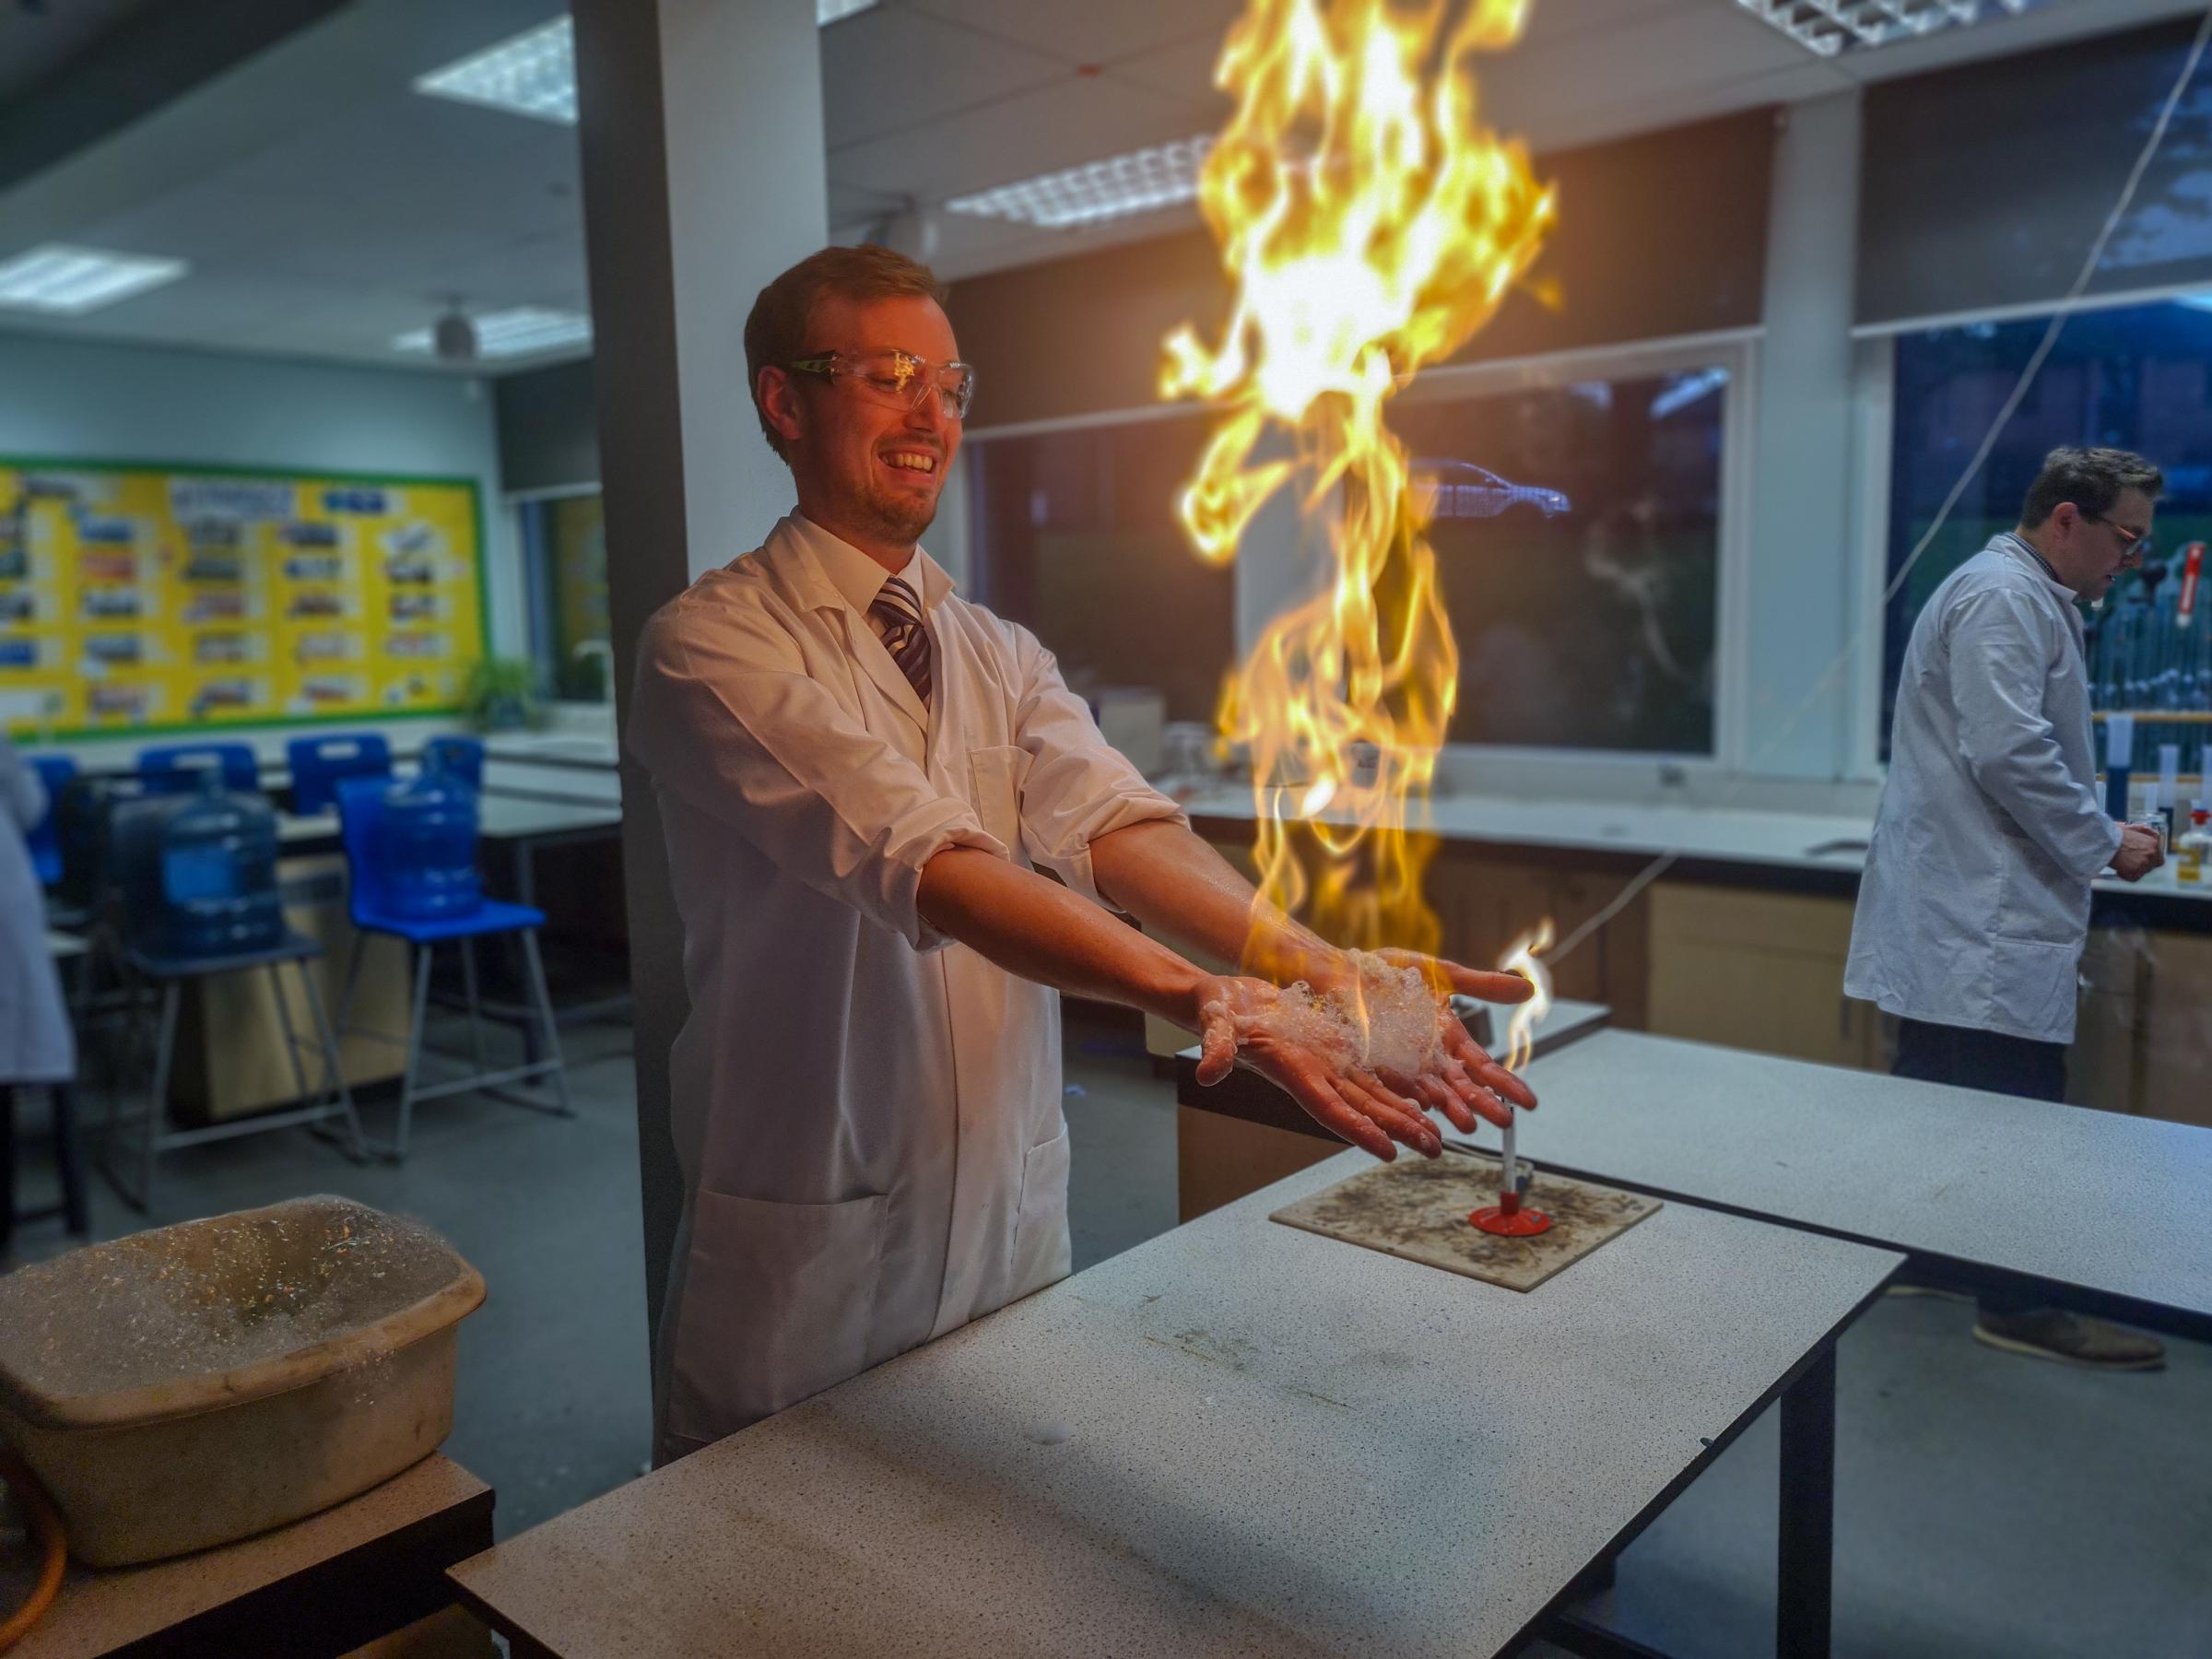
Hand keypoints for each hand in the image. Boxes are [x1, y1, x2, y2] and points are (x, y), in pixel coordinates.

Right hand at [1190, 975, 1440, 1161]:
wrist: (1224, 1000)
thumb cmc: (1218, 1012)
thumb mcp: (1216, 1025)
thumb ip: (1216, 1048)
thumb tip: (1207, 1072)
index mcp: (1293, 1072)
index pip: (1330, 1108)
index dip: (1359, 1130)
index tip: (1388, 1151)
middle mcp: (1315, 1074)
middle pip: (1363, 1109)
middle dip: (1399, 1130)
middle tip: (1434, 1150)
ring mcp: (1327, 1063)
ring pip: (1374, 1095)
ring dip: (1405, 1115)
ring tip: (1437, 1135)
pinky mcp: (1334, 1046)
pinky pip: (1371, 1071)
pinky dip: (1397, 1086)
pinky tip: (1423, 1096)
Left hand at [1367, 948, 1538, 1134]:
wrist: (1345, 970)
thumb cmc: (1392, 972)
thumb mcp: (1443, 974)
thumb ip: (1482, 985)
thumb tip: (1531, 988)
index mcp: (1449, 1038)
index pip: (1483, 1067)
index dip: (1506, 1084)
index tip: (1530, 1103)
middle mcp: (1430, 1057)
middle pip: (1462, 1085)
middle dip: (1484, 1103)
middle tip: (1504, 1121)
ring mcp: (1404, 1063)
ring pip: (1433, 1091)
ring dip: (1451, 1108)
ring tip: (1467, 1125)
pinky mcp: (1375, 1065)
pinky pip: (1395, 1083)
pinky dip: (1410, 1097)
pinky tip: (1424, 1109)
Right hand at [2115, 824, 2163, 881]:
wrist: (2105, 841)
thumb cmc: (2115, 834)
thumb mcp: (2134, 828)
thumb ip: (2146, 833)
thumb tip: (2152, 835)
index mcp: (2153, 843)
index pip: (2158, 856)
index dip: (2149, 859)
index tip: (2142, 859)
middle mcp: (2152, 853)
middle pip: (2152, 866)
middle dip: (2142, 865)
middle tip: (2131, 863)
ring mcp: (2145, 863)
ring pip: (2142, 872)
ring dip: (2133, 870)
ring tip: (2122, 863)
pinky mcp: (2136, 871)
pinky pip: (2133, 878)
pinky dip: (2126, 875)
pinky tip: (2119, 868)